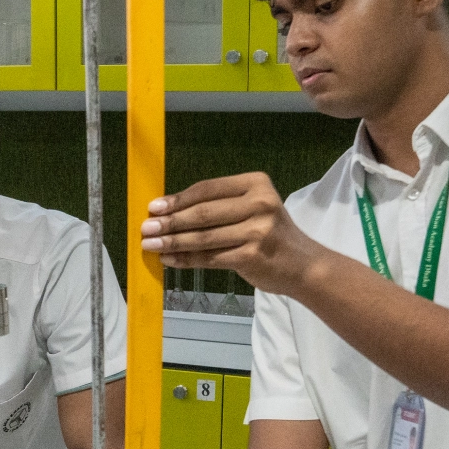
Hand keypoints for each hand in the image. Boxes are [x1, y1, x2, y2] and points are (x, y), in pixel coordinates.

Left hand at [138, 172, 333, 295]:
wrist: (303, 265)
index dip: (177, 199)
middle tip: (146, 229)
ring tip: (150, 246)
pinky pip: (210, 257)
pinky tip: (170, 260)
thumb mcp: (252, 209)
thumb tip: (169, 212)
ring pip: (204, 237)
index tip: (153, 208)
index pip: (207, 189)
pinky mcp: (252, 255)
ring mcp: (257, 230)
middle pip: (203, 213)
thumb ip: (218, 207)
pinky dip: (187, 259)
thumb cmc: (270, 234)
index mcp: (256, 183)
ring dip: (173, 242)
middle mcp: (259, 203)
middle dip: (170, 222)